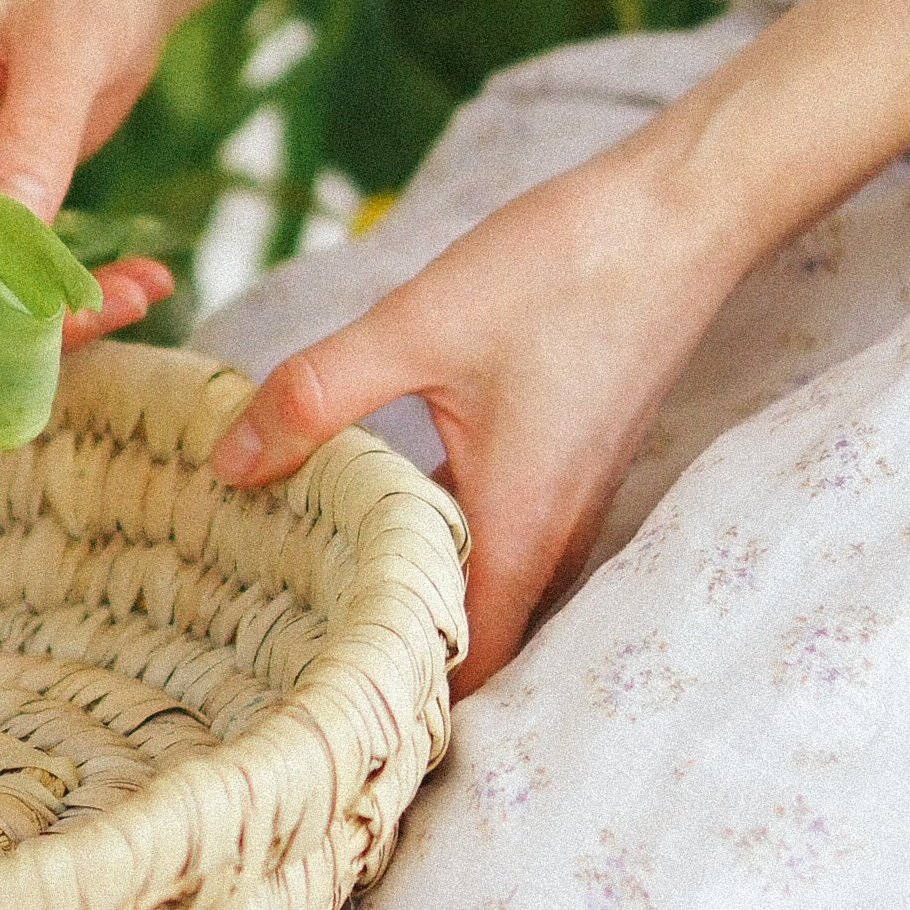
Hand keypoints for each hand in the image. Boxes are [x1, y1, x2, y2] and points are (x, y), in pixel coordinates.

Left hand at [208, 137, 737, 689]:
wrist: (682, 212)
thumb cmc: (564, 269)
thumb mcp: (417, 328)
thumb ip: (318, 396)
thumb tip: (227, 464)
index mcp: (520, 529)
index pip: (463, 667)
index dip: (397, 696)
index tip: (315, 697)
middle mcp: (555, 534)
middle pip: (473, 638)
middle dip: (392, 651)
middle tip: (293, 654)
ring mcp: (569, 497)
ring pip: (487, 583)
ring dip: (416, 590)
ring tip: (316, 592)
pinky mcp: (569, 458)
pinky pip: (502, 532)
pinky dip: (441, 538)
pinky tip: (381, 505)